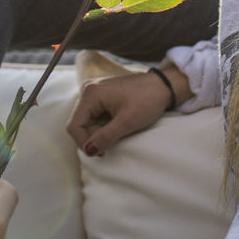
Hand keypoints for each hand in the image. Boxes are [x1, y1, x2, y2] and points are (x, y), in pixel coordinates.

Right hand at [66, 68, 183, 156]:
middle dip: (94, 138)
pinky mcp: (104, 97)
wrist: (164, 86)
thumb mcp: (127, 122)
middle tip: (112, 144)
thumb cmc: (148, 100)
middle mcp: (89, 91)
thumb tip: (89, 151)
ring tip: (119, 133)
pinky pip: (97, 117)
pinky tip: (120, 127)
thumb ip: (105, 137)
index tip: (100, 152)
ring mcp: (96, 93)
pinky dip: (106, 126)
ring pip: (89, 122)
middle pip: (80, 124)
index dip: (84, 143)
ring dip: (101, 133)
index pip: (74, 125)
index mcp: (91, 94)